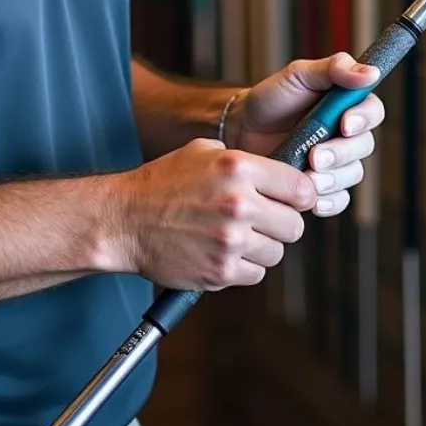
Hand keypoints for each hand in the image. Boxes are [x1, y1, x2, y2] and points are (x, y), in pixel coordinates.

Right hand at [114, 137, 316, 289]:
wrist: (124, 220)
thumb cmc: (163, 183)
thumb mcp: (204, 151)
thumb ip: (246, 160)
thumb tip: (283, 171)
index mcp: (238, 168)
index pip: (301, 188)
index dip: (300, 196)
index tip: (294, 200)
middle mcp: (238, 203)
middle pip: (295, 226)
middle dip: (281, 223)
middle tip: (262, 219)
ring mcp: (230, 241)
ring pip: (277, 252)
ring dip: (261, 246)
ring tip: (234, 234)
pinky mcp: (219, 271)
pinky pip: (255, 273)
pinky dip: (243, 266)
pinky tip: (221, 250)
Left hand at [226, 52, 384, 217]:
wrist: (242, 129)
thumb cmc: (272, 98)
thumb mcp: (298, 74)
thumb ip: (333, 68)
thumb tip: (371, 72)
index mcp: (346, 104)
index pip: (372, 112)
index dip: (364, 119)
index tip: (344, 123)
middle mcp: (347, 134)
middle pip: (363, 146)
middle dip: (341, 153)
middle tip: (315, 156)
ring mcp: (336, 161)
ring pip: (352, 174)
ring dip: (333, 178)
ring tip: (307, 174)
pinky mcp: (322, 184)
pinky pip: (339, 199)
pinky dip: (330, 201)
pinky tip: (314, 200)